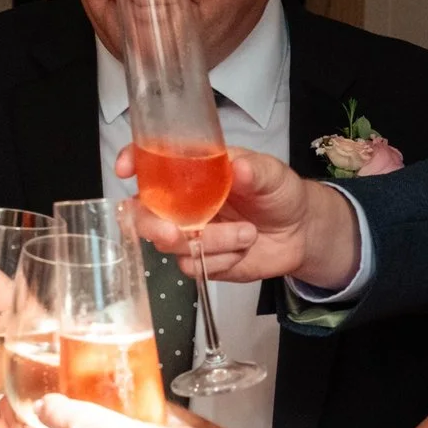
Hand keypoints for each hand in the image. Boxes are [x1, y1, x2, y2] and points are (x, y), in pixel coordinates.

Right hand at [119, 147, 358, 286]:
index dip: (133, 161)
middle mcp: (182, 201)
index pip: (152, 161)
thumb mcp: (273, 174)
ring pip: (171, 244)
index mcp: (193, 169)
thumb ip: (255, 170)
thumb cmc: (280, 193)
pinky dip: (221, 261)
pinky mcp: (199, 260)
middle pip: (143, 213)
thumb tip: (239, 168)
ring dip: (211, 243)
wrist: (300, 233)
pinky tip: (242, 249)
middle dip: (151, 225)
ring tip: (248, 234)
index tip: (126, 169)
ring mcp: (188, 232)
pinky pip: (193, 266)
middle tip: (174, 234)